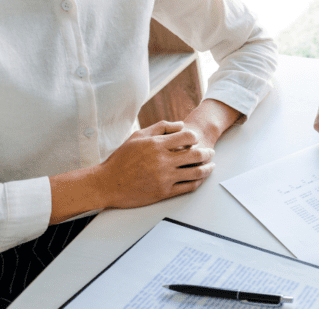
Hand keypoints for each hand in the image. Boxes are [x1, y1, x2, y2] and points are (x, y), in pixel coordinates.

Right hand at [97, 120, 215, 208]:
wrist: (107, 184)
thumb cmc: (122, 159)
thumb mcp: (137, 136)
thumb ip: (160, 128)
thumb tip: (181, 125)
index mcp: (157, 145)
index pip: (187, 136)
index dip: (195, 137)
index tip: (196, 140)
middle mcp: (163, 161)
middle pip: (196, 154)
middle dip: (207, 153)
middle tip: (211, 153)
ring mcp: (165, 178)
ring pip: (196, 172)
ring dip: (207, 168)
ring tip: (211, 166)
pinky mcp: (164, 192)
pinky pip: (188, 187)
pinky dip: (198, 182)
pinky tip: (200, 179)